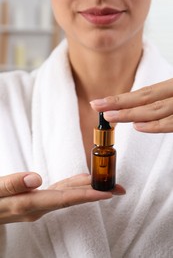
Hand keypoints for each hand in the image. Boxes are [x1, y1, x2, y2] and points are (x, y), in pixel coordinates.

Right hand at [0, 172, 124, 223]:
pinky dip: (73, 187)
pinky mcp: (35, 202)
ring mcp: (38, 206)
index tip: (108, 193)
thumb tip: (36, 178)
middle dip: (96, 193)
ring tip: (104, 182)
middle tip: (119, 189)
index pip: (64, 198)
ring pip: (67, 195)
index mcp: (29, 204)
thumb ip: (11, 185)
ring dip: (87, 189)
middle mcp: (38, 207)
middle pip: (71, 198)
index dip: (87, 195)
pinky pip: (59, 194)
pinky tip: (79, 182)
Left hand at [90, 78, 172, 132]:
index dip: (120, 99)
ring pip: (155, 109)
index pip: (144, 93)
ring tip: (110, 117)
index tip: (100, 102)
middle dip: (118, 104)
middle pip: (144, 98)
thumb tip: (143, 109)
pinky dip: (155, 126)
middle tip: (96, 106)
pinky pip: (172, 123)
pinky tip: (137, 126)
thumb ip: (164, 99)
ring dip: (130, 113)